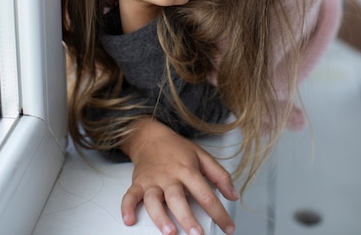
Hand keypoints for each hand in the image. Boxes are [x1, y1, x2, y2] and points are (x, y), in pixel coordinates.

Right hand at [121, 118, 237, 234]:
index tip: (228, 227)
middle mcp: (169, 176)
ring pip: (154, 199)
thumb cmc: (176, 149)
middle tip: (196, 234)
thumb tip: (233, 195)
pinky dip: (127, 207)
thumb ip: (219, 175)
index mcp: (187, 169)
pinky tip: (129, 220)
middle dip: (187, 217)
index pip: (205, 192)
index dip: (219, 212)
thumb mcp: (202, 156)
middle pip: (177, 198)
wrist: (151, 137)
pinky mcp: (138, 183)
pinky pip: (130, 195)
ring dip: (160, 216)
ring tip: (168, 231)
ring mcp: (152, 180)